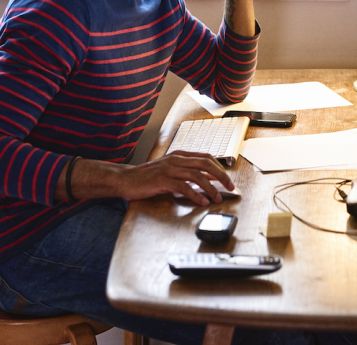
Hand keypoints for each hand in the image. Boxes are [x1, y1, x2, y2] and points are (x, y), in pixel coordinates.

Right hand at [117, 151, 234, 205]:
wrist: (126, 179)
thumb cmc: (148, 177)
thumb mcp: (170, 171)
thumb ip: (187, 172)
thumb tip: (207, 180)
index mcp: (180, 155)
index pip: (206, 158)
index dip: (220, 168)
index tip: (229, 180)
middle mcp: (176, 159)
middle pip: (206, 164)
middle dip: (221, 176)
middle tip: (230, 188)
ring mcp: (169, 168)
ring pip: (196, 175)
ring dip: (210, 188)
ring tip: (217, 198)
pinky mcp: (162, 180)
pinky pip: (183, 187)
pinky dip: (195, 195)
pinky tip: (201, 202)